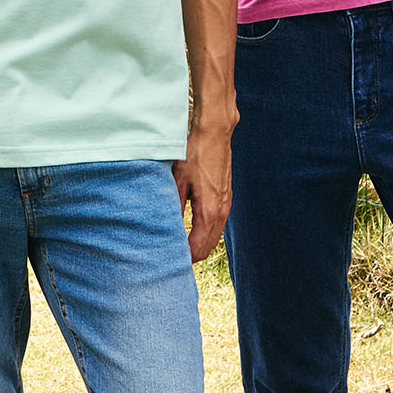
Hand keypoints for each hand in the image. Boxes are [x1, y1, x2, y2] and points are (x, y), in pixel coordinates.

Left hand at [172, 125, 233, 261]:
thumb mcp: (177, 181)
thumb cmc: (195, 154)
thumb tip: (166, 229)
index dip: (183, 259)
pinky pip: (217, 224)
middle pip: (207, 248)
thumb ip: (173, 208)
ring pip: (214, 237)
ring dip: (199, 244)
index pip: (197, 249)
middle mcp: (221, 212)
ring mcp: (226, 205)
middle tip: (171, 255)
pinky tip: (192, 226)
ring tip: (179, 243)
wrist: (215, 133)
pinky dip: (206, 232)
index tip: (168, 259)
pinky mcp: (226, 197)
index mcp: (208, 212)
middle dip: (191, 255)